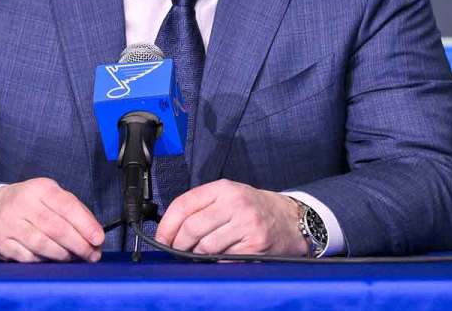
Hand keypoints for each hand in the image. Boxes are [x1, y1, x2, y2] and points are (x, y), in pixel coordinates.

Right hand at [0, 177, 104, 261]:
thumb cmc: (29, 203)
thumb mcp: (50, 196)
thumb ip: (74, 211)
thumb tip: (95, 233)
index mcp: (40, 188)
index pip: (67, 207)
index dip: (86, 225)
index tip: (98, 239)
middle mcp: (22, 203)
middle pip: (56, 229)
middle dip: (79, 245)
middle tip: (92, 255)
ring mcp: (8, 223)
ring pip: (42, 245)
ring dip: (64, 255)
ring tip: (75, 258)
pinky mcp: (0, 242)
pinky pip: (28, 257)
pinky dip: (44, 261)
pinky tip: (53, 260)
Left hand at [155, 179, 306, 256]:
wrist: (290, 220)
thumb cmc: (253, 208)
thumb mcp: (229, 196)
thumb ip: (202, 206)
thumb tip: (170, 229)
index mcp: (224, 188)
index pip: (184, 204)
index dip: (167, 224)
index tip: (160, 238)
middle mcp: (235, 203)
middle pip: (192, 228)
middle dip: (178, 244)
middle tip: (176, 250)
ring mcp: (246, 224)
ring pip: (205, 247)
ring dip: (197, 256)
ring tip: (200, 254)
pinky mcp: (255, 245)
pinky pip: (223, 259)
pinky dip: (216, 262)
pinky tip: (220, 257)